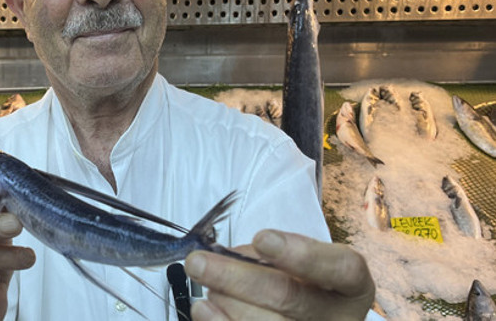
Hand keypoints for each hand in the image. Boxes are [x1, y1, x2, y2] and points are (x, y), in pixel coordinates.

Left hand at [184, 229, 374, 319]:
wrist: (305, 316)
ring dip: (226, 302)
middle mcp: (341, 319)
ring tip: (204, 287)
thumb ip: (268, 254)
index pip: (340, 268)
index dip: (302, 254)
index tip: (262, 238)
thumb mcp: (294, 261)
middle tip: (198, 262)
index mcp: (352, 286)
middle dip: (236, 277)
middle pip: (290, 298)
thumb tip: (222, 257)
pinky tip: (205, 310)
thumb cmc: (296, 282)